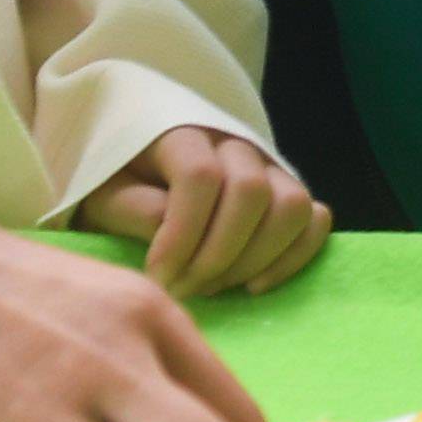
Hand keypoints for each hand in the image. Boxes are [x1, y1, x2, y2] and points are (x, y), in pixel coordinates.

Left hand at [85, 122, 331, 299]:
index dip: (183, 233)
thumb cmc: (118, 185)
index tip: (157, 276)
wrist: (139, 171)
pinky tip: (253, 286)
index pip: (200, 175)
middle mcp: (234, 143)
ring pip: (292, 205)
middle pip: (251, 191)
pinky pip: (316, 220)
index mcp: (182, 132)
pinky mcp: (289, 193)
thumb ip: (131, 207)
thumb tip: (169, 229)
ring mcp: (270, 167)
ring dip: (255, 259)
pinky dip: (293, 258)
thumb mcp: (105, 193)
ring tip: (213, 287)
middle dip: (218, 254)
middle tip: (184, 289)